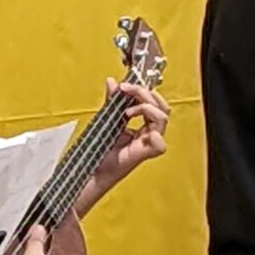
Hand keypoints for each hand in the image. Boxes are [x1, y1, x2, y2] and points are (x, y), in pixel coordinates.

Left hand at [81, 81, 170, 202]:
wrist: (92, 172)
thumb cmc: (101, 152)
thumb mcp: (107, 119)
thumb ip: (112, 101)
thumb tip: (112, 82)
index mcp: (143, 126)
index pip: (154, 103)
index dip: (143, 91)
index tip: (125, 86)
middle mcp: (148, 134)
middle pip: (161, 107)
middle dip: (145, 93)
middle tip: (126, 90)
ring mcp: (147, 144)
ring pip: (162, 119)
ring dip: (146, 107)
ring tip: (127, 110)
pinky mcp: (143, 155)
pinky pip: (159, 145)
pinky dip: (154, 135)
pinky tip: (137, 129)